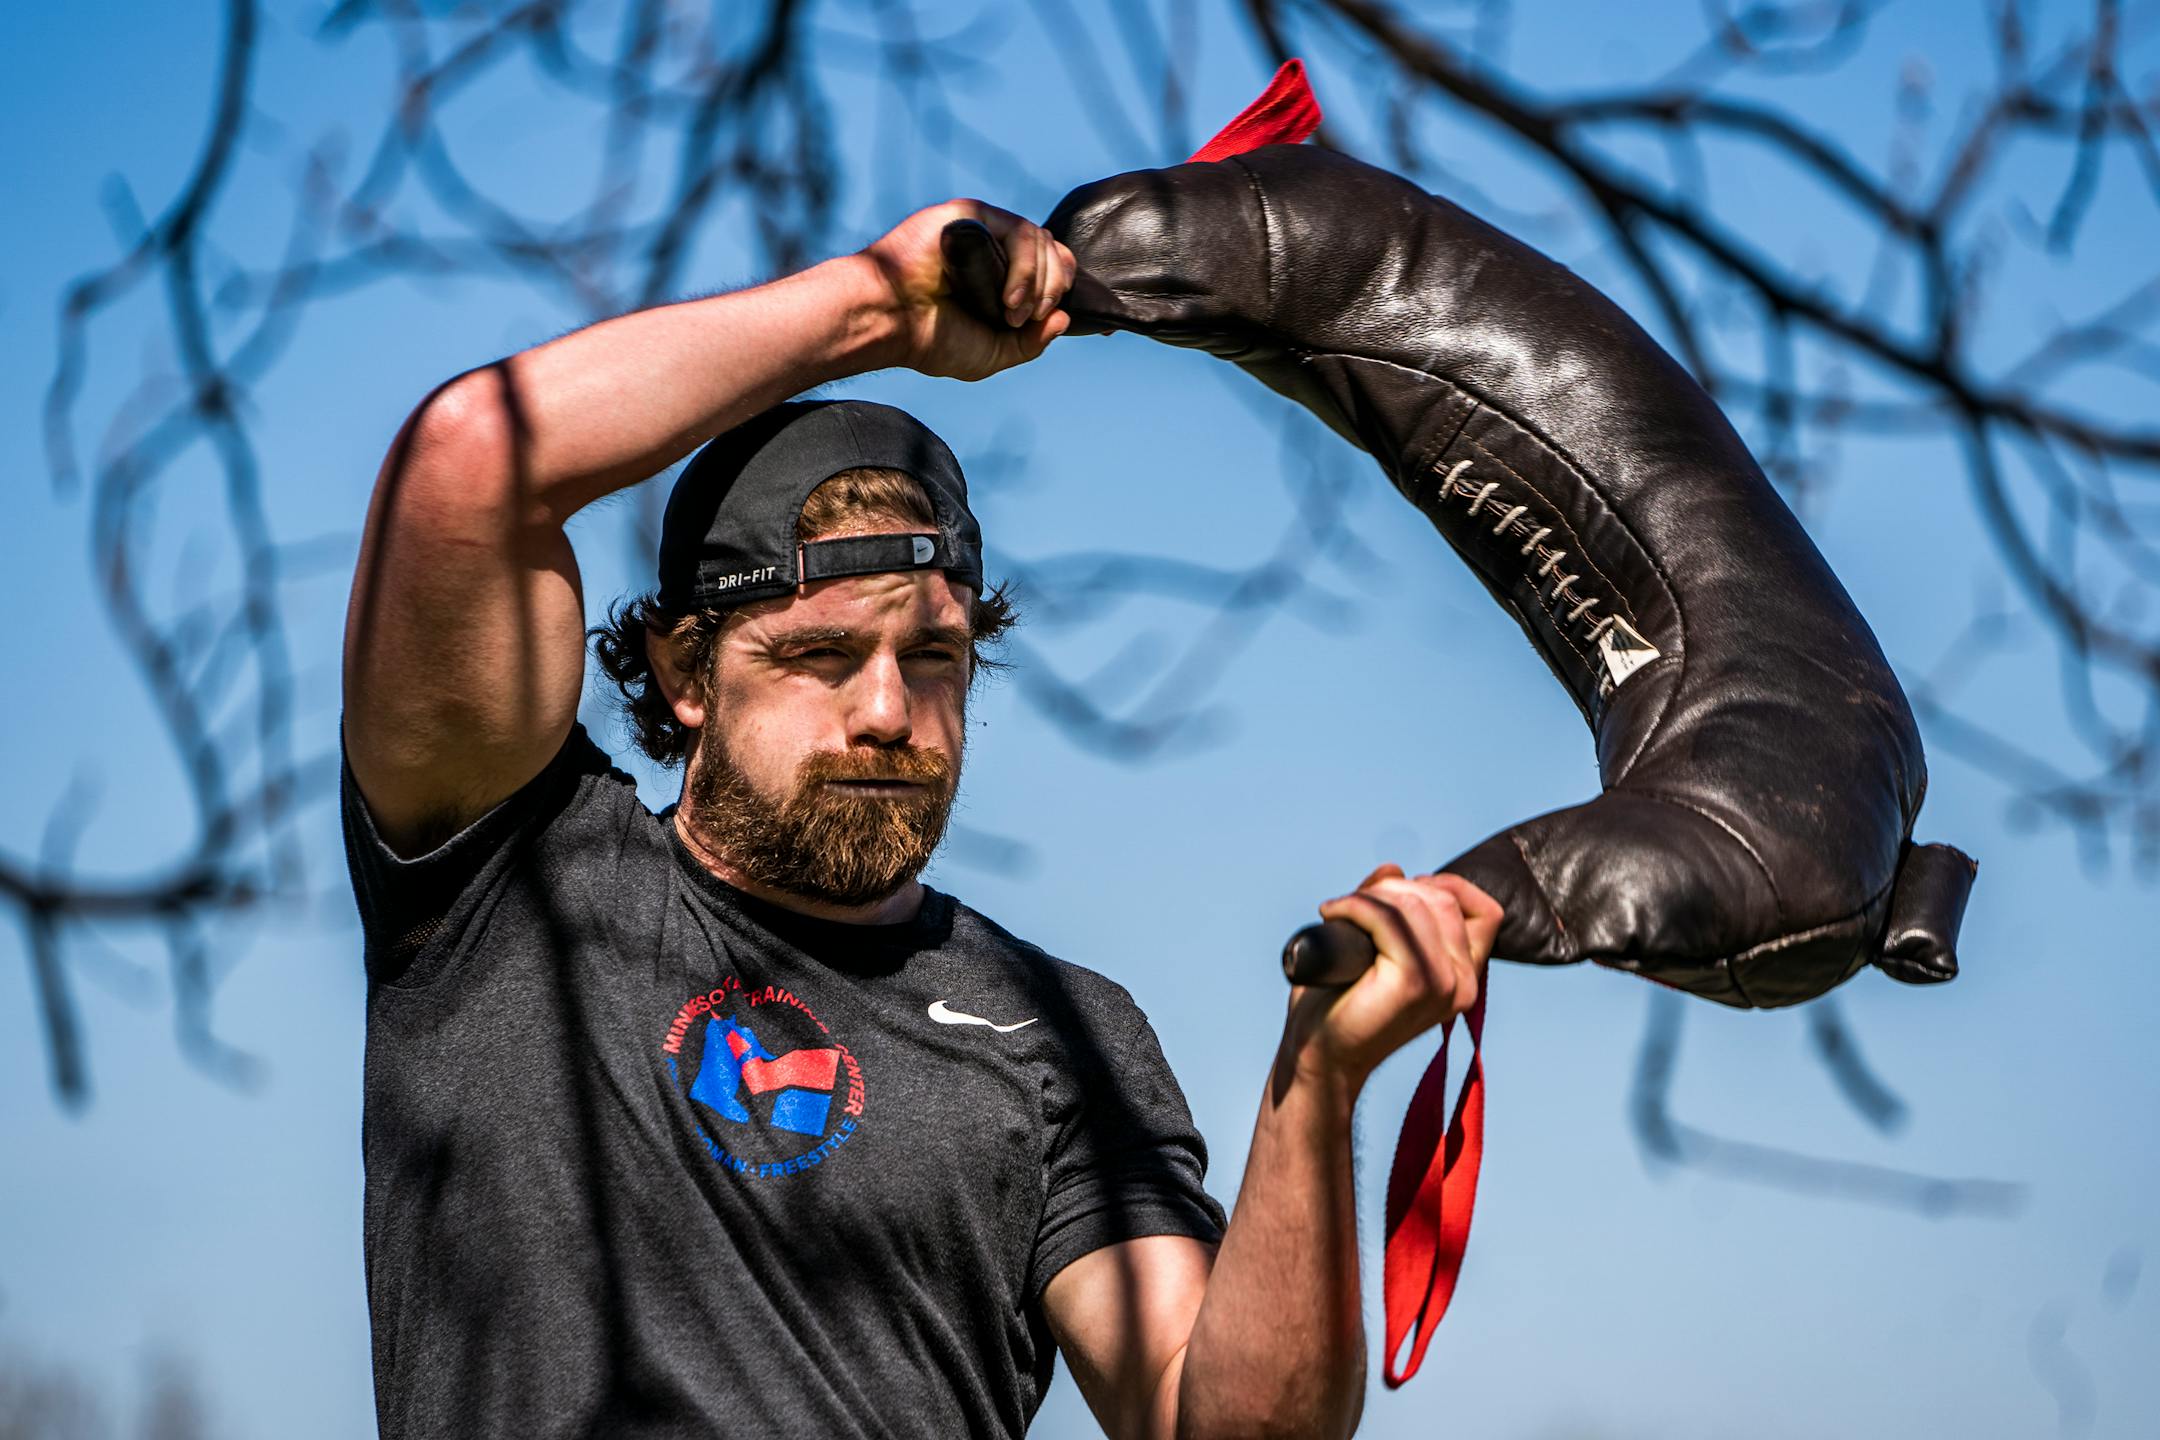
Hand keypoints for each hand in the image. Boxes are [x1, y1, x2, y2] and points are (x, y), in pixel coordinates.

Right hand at [860, 199, 1075, 380]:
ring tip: (1012, 312)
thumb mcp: (994, 353)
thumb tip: (1064, 319)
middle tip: (1026, 318)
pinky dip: (1024, 268)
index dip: (1063, 286)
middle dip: (1053, 289)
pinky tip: (1007, 296)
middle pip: (1054, 251)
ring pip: (1041, 241)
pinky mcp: (972, 214)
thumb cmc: (932, 339)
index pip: (1053, 267)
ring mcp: (985, 229)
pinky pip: (1019, 231)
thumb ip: (1031, 342)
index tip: (1053, 315)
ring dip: (1038, 282)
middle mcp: (997, 249)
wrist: (890, 321)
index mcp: (1003, 275)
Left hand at [1280, 866, 1501, 1093]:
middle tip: (1353, 907)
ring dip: (1370, 897)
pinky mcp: (1413, 983)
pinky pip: (1387, 919)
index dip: (1445, 887)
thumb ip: (1389, 907)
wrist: (1318, 1053)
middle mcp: (1464, 983)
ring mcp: (1443, 985)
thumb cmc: (1341, 1002)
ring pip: (1415, 904)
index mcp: (1466, 977)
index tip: (1399, 894)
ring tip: (1339, 912)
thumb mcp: (1374, 944)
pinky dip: (1354, 906)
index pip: (1485, 912)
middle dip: (1396, 889)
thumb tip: (1393, 868)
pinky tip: (1331, 913)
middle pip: (1444, 899)